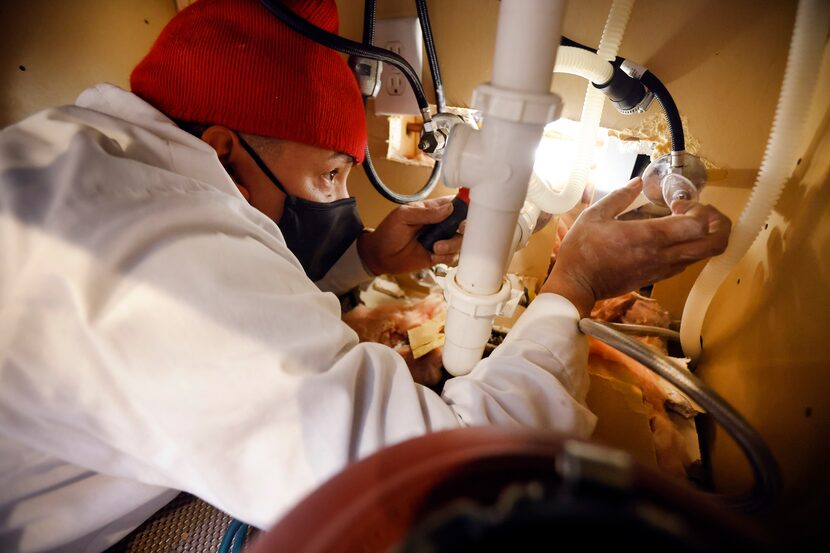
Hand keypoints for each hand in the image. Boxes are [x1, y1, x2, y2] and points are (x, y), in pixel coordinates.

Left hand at [357, 196, 463, 275]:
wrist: (380, 255)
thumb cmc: (389, 232)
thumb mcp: (404, 216)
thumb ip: (427, 213)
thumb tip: (449, 208)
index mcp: (434, 209)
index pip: (456, 204)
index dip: (466, 207)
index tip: (466, 212)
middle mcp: (441, 224)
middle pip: (464, 224)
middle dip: (464, 229)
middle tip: (457, 230)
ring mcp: (441, 240)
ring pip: (460, 242)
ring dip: (452, 245)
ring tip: (435, 247)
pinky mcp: (439, 256)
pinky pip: (453, 257)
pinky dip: (447, 257)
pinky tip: (433, 256)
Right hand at [541, 177, 730, 317]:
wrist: (576, 285)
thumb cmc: (581, 251)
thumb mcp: (594, 215)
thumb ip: (620, 196)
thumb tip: (637, 182)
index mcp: (648, 236)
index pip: (697, 225)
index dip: (699, 210)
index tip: (679, 202)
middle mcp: (662, 254)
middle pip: (713, 245)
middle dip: (719, 226)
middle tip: (704, 213)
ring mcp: (662, 268)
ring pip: (703, 256)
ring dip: (706, 237)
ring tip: (690, 223)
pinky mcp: (658, 277)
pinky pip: (687, 263)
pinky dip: (691, 248)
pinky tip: (674, 238)